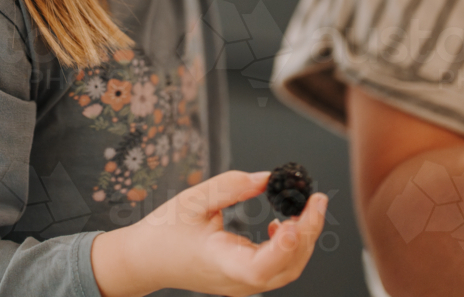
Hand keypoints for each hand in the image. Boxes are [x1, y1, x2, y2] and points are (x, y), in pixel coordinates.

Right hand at [90, 169, 328, 296]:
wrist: (147, 260)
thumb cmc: (166, 231)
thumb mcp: (193, 200)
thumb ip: (231, 186)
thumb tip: (267, 178)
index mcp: (221, 264)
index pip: (260, 267)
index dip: (282, 249)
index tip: (293, 222)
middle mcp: (237, 282)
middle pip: (285, 268)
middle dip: (307, 233)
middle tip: (316, 198)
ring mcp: (242, 285)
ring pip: (286, 270)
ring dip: (302, 239)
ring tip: (307, 206)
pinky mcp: (244, 279)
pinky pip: (276, 268)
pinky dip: (288, 246)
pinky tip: (282, 224)